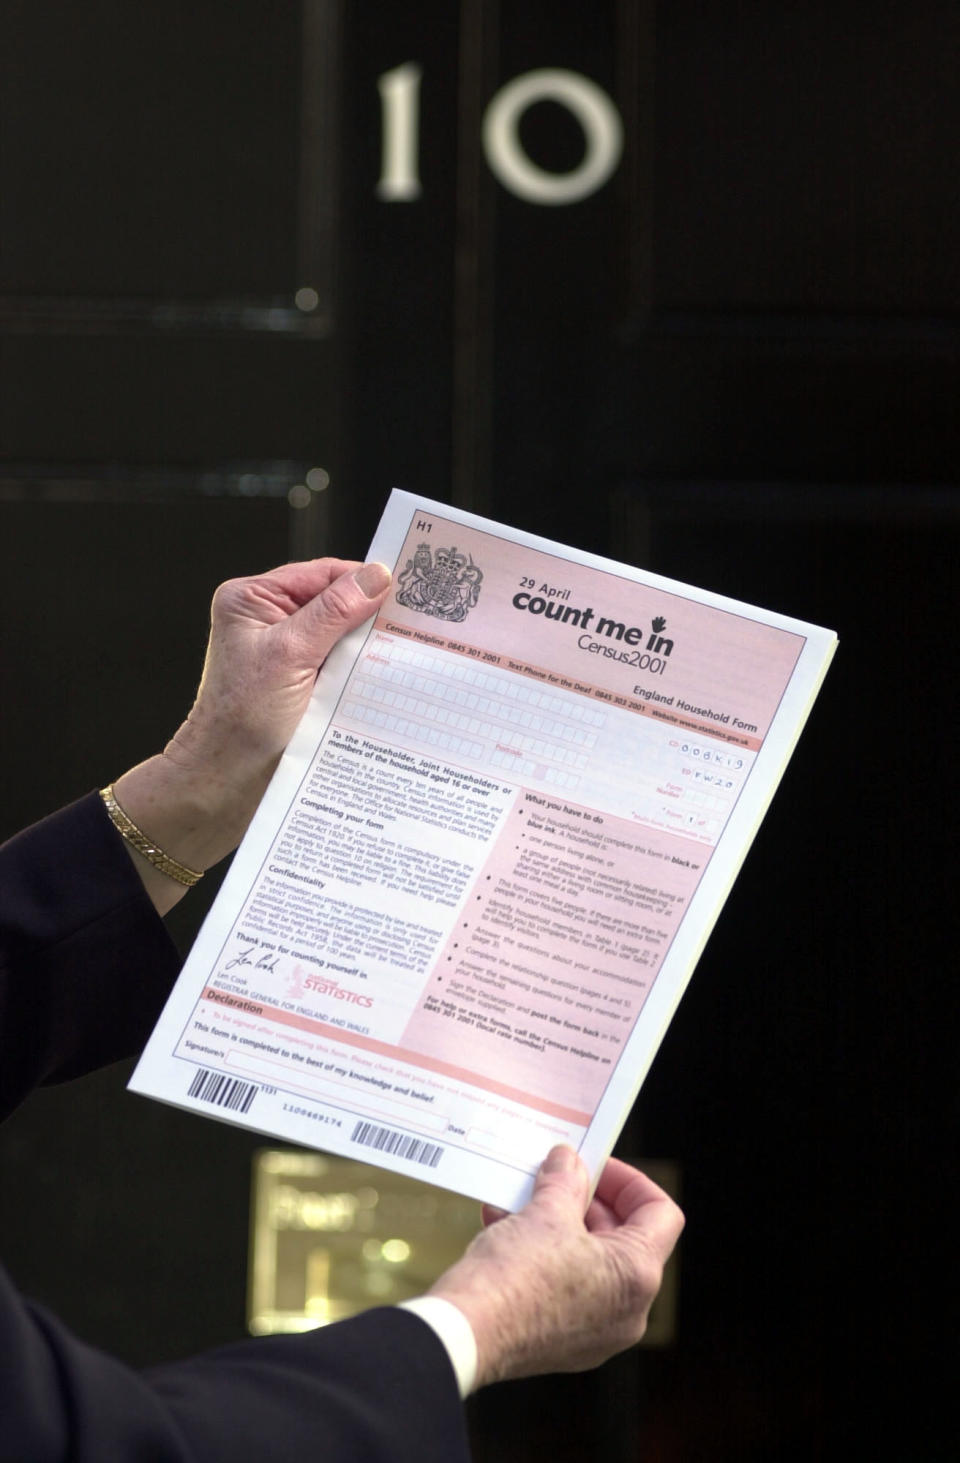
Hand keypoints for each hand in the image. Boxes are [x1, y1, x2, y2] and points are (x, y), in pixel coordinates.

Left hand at [113, 558, 390, 910]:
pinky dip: (360, 671)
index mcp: (252, 599)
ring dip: (367, 647)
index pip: (320, 574)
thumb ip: (333, 612)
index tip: (403, 589)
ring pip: (341, 635)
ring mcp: (285, 651)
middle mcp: (267, 620)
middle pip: (334, 601)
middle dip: (368, 616)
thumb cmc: (241, 720)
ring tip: (402, 654)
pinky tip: (382, 679)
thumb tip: (374, 577)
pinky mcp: (300, 681)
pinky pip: (340, 664)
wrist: (227, 780)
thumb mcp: (290, 655)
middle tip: (412, 623)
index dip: (361, 581)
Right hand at [428, 1146, 683, 1386]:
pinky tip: (505, 1228)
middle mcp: (628, 1311)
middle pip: (623, 1237)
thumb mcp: (545, 1211)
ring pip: (589, 1262)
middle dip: (585, 1200)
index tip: (593, 1165)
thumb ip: (566, 1180)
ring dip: (558, 1224)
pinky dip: (544, 1256)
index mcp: (637, 1276)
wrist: (467, 1333)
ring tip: (523, 1199)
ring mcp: (597, 1332)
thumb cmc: (515, 1275)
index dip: (629, 1180)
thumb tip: (568, 1161)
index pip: (660, 1213)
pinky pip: (566, 1288)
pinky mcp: (564, 1343)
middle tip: (555, 1176)